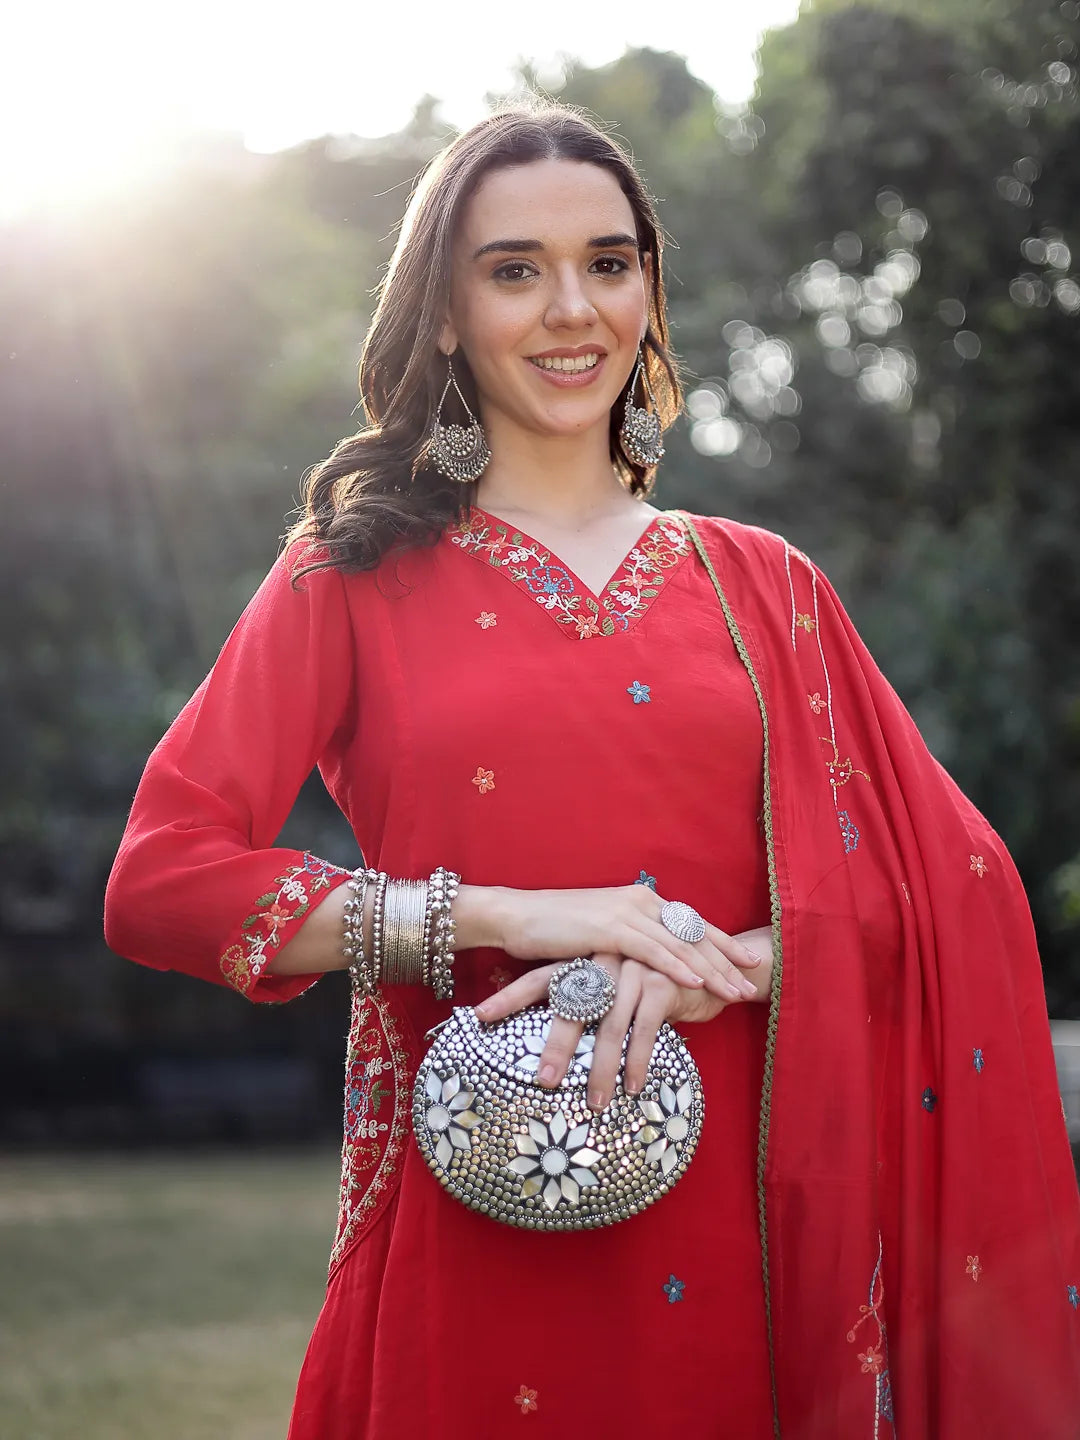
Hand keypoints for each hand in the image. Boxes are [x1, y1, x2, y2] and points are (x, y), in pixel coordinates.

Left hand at [475, 953, 723, 1110]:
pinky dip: (637, 1061)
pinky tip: (632, 1087)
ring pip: (608, 1025)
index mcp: (587, 958)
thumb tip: (546, 1036)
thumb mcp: (617, 986)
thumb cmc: (655, 983)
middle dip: (557, 1046)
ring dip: (602, 1069)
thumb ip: (587, 1000)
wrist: (712, 964)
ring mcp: (634, 968)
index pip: (541, 977)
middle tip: (542, 1080)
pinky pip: (643, 1029)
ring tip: (595, 1103)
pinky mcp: (662, 983)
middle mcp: (605, 959)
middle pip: (572, 1005)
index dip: (510, 996)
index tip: (478, 1016)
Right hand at [489, 884, 762, 1003]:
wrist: (517, 916)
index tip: (746, 962)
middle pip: (694, 935)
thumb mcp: (600, 935)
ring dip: (712, 971)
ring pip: (681, 945)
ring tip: (735, 992)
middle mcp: (641, 901)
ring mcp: (627, 913)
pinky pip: (653, 951)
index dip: (721, 944)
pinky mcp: (611, 928)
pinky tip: (698, 983)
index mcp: (641, 900)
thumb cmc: (554, 931)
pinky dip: (678, 967)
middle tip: (752, 982)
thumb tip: (645, 966)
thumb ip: (627, 944)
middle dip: (726, 961)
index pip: (690, 924)